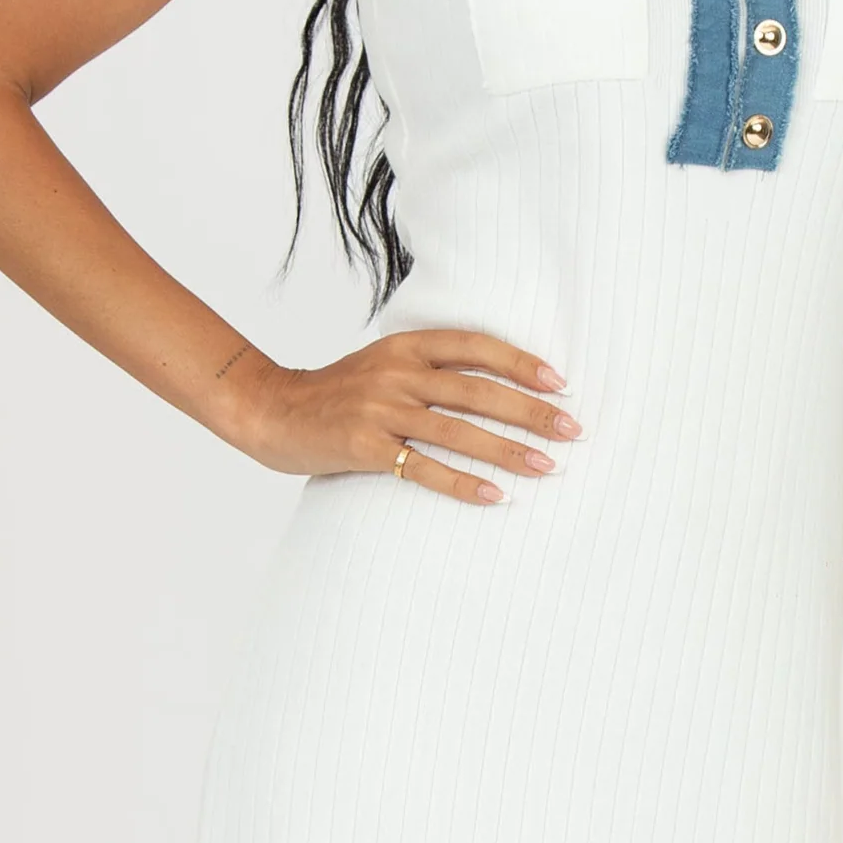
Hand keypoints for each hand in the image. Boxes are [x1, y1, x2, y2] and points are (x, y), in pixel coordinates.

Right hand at [216, 328, 577, 502]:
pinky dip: (462, 484)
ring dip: (507, 450)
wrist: (270, 410)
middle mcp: (396, 373)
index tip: (559, 382)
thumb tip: (495, 383)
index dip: (519, 362)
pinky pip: (423, 468)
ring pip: (456, 430)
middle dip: (529, 410)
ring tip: (547, 465)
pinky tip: (494, 497)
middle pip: (476, 390)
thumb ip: (429, 366)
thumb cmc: (336, 393)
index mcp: (405, 345)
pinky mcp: (363, 445)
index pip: (474, 347)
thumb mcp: (383, 363)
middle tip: (572, 429)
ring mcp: (379, 409)